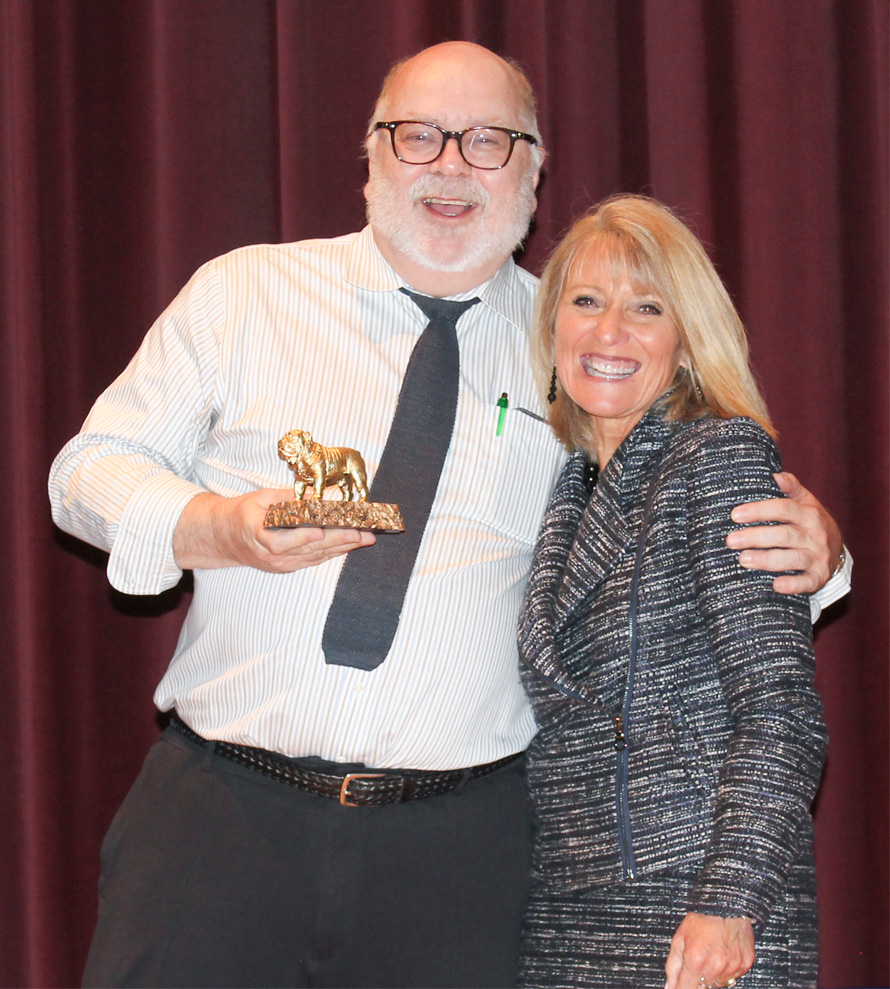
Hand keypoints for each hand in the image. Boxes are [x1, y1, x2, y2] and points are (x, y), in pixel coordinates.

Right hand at [173, 488, 375, 571]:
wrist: (224, 538)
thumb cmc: (242, 514)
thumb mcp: (259, 498)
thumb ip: (286, 498)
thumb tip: (313, 495)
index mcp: (260, 535)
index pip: (286, 539)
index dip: (307, 536)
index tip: (325, 529)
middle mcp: (272, 555)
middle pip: (310, 548)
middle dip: (339, 540)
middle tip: (363, 534)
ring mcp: (280, 564)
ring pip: (316, 556)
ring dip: (342, 548)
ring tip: (364, 539)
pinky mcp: (287, 567)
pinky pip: (313, 560)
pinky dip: (332, 553)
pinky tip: (348, 547)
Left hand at [664, 912, 754, 988]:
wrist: (726, 905)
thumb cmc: (700, 919)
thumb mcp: (679, 938)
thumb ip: (673, 966)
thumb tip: (670, 987)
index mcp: (696, 960)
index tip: (679, 987)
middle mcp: (715, 966)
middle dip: (696, 982)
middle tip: (696, 966)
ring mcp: (732, 967)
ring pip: (718, 984)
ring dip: (711, 977)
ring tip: (709, 956)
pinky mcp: (745, 964)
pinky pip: (733, 977)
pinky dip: (725, 971)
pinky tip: (721, 955)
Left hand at [726, 472, 842, 594]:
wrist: (837, 549)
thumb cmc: (811, 522)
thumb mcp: (806, 502)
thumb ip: (791, 487)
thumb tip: (774, 475)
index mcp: (808, 514)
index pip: (783, 509)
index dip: (759, 511)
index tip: (735, 515)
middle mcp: (814, 535)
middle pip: (784, 534)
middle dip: (756, 537)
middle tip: (731, 540)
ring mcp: (818, 557)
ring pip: (793, 558)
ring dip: (767, 560)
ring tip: (742, 559)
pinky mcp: (818, 577)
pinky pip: (807, 582)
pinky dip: (793, 585)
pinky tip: (775, 585)